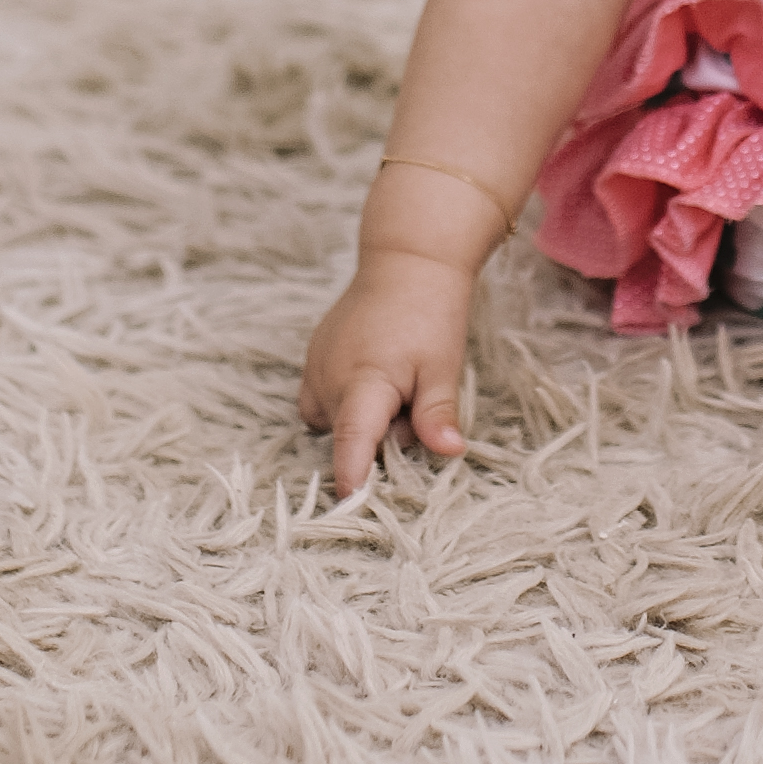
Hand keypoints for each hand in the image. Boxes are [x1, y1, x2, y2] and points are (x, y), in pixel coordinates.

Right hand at [298, 246, 480, 495]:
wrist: (408, 261)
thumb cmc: (431, 313)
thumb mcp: (442, 366)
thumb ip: (437, 414)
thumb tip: (449, 452)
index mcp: (365, 380)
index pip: (353, 439)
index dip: (351, 474)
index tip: (350, 502)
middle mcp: (330, 377)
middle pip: (350, 435)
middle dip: (380, 437)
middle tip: (413, 400)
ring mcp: (316, 365)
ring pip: (334, 421)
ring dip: (362, 419)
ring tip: (394, 387)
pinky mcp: (313, 357)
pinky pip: (322, 401)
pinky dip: (347, 404)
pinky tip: (375, 379)